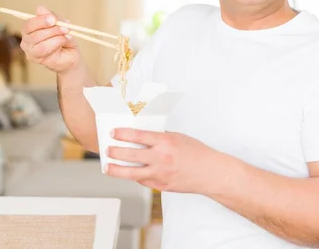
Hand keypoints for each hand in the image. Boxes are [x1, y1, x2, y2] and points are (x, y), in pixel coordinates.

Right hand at [20, 6, 80, 73]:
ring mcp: (30, 50)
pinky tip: (64, 41)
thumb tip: (40, 9)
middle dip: (50, 28)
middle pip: (32, 32)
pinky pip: (44, 49)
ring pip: (38, 40)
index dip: (40, 20)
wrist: (72, 57)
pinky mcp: (36, 58)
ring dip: (55, 35)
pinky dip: (57, 43)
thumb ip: (52, 17)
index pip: (29, 23)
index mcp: (30, 29)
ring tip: (66, 34)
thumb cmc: (65, 40)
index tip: (53, 19)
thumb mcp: (61, 25)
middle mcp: (26, 40)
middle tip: (64, 28)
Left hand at [106, 129, 220, 193]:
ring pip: (131, 173)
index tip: (114, 133)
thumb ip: (160, 138)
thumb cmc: (197, 153)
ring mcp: (160, 174)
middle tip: (108, 150)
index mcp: (165, 142)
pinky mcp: (161, 186)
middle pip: (130, 155)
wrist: (209, 173)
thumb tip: (142, 137)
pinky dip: (135, 177)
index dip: (122, 134)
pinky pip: (143, 181)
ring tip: (108, 167)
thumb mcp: (178, 137)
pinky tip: (129, 173)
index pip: (138, 136)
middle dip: (115, 152)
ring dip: (116, 169)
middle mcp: (160, 158)